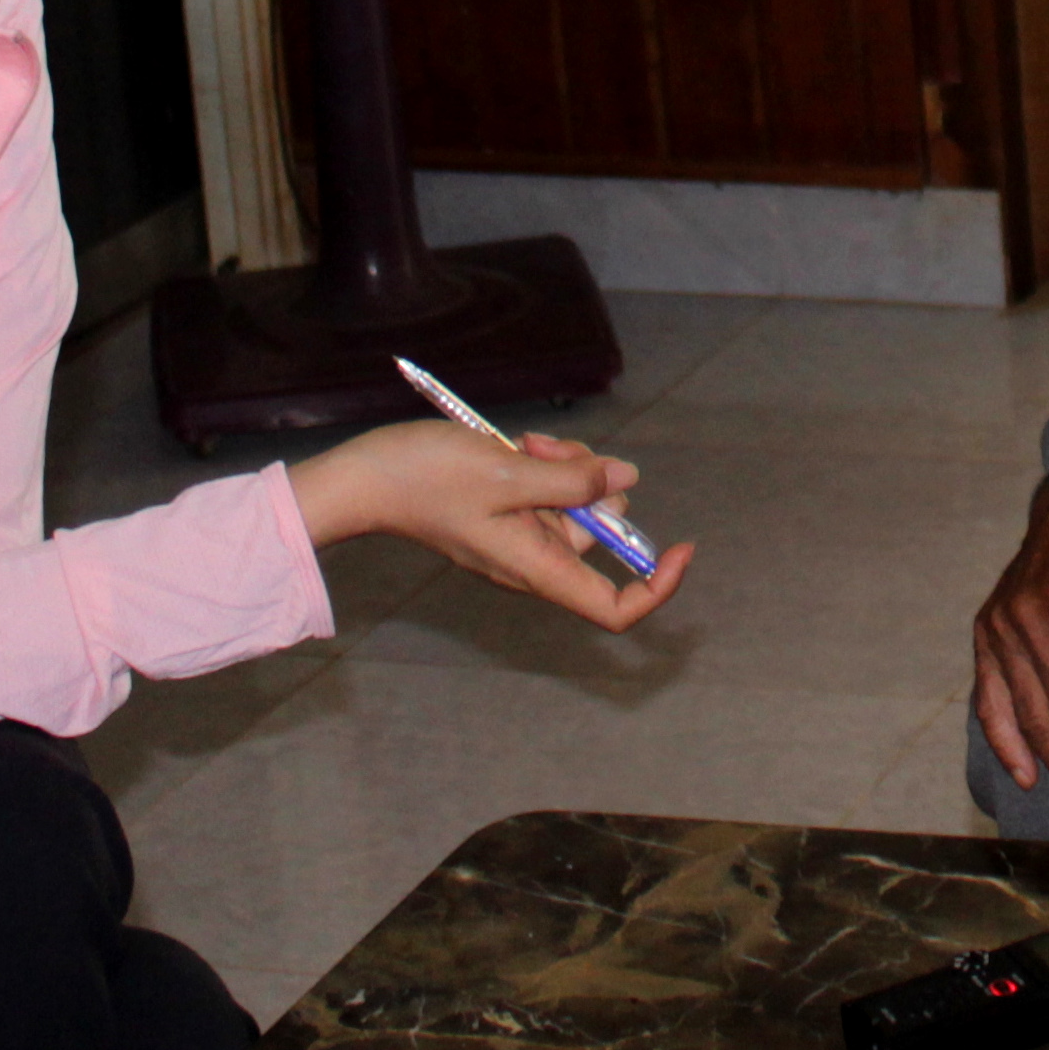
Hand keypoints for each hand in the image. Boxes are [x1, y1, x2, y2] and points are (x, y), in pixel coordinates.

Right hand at [287, 421, 691, 633]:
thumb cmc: (428, 479)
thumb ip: (573, 479)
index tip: (682, 548)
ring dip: (563, 464)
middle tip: (549, 451)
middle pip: (598, 533)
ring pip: (574, 501)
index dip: (657, 586)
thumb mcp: (510, 472)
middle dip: (591, 484)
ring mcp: (518, 536)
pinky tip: (515, 443)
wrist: (366, 477)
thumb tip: (625, 483)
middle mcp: (533, 560)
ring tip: (523, 442)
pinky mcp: (504, 512)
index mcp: (538, 568)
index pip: (614, 607)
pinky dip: (542, 464)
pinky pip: (546, 489)